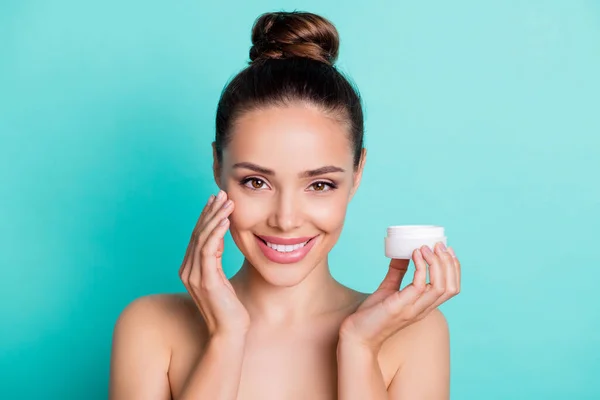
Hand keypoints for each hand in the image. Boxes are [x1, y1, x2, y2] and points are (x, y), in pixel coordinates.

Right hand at [179, 190, 249, 338]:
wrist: (229, 333)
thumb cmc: (229, 309)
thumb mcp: (221, 279)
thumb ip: (215, 261)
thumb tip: (219, 242)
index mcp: (190, 269)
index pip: (196, 236)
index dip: (205, 216)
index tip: (216, 200)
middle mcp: (187, 270)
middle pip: (197, 233)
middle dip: (209, 211)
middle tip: (221, 193)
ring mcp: (194, 275)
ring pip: (202, 237)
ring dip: (215, 216)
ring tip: (227, 201)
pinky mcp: (205, 280)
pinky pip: (208, 249)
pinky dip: (216, 231)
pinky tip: (226, 220)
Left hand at [339, 242, 460, 350]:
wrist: (356, 335)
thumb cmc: (372, 314)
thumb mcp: (388, 289)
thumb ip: (397, 273)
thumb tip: (403, 252)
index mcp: (424, 306)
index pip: (451, 289)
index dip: (454, 268)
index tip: (447, 249)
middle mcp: (423, 309)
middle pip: (450, 287)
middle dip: (449, 263)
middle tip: (439, 245)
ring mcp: (413, 309)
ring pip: (440, 287)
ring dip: (437, 263)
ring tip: (426, 247)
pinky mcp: (400, 307)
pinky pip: (419, 285)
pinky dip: (420, 267)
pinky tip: (413, 254)